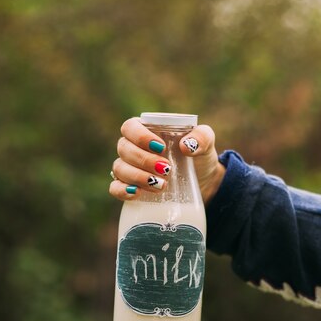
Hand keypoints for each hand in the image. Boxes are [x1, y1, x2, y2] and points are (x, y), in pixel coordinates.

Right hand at [109, 117, 224, 204]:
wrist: (203, 183)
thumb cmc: (198, 157)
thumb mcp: (205, 144)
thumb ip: (202, 137)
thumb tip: (186, 145)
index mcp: (146, 131)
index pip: (130, 127)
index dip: (140, 136)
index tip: (161, 147)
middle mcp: (133, 148)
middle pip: (124, 149)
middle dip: (144, 160)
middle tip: (167, 169)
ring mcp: (129, 169)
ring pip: (119, 169)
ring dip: (138, 177)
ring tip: (162, 185)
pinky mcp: (130, 188)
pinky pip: (115, 188)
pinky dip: (122, 191)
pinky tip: (137, 193)